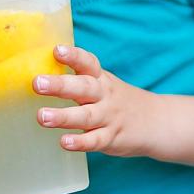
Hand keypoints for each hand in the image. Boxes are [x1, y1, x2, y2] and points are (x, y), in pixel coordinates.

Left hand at [34, 45, 160, 157]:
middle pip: (83, 87)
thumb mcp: (104, 84)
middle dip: (60, 85)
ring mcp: (109, 117)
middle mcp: (105, 95)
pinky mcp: (112, 138)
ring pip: (86, 116)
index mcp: (101, 79)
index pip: (88, 63)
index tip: (57, 50)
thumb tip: (42, 73)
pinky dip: (81, 142)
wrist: (156, 121)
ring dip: (64, 116)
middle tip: (37, 83)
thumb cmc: (118, 100)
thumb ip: (79, 80)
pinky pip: (96, 140)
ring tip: (42, 116)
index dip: (73, 56)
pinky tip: (65, 142)